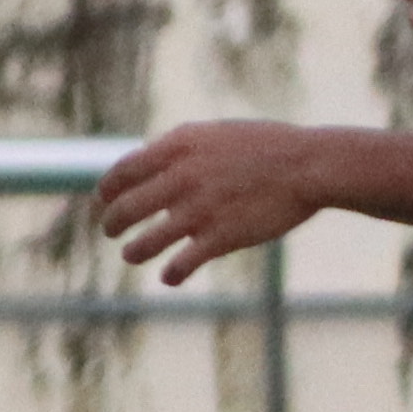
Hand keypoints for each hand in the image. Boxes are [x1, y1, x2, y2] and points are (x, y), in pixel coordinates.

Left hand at [92, 120, 335, 287]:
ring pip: (147, 241)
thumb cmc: (267, 146)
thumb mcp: (216, 133)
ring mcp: (199, 209)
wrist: (309, 166)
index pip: (124, 171)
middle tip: (111, 231)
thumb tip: (149, 158)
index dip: (107, 189)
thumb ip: (180, 147)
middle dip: (112, 223)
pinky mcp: (221, 237)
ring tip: (131, 255)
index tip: (103, 199)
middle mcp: (182, 177)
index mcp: (178, 147)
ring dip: (135, 251)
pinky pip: (182, 264)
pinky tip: (171, 277)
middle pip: (126, 207)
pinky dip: (173, 274)